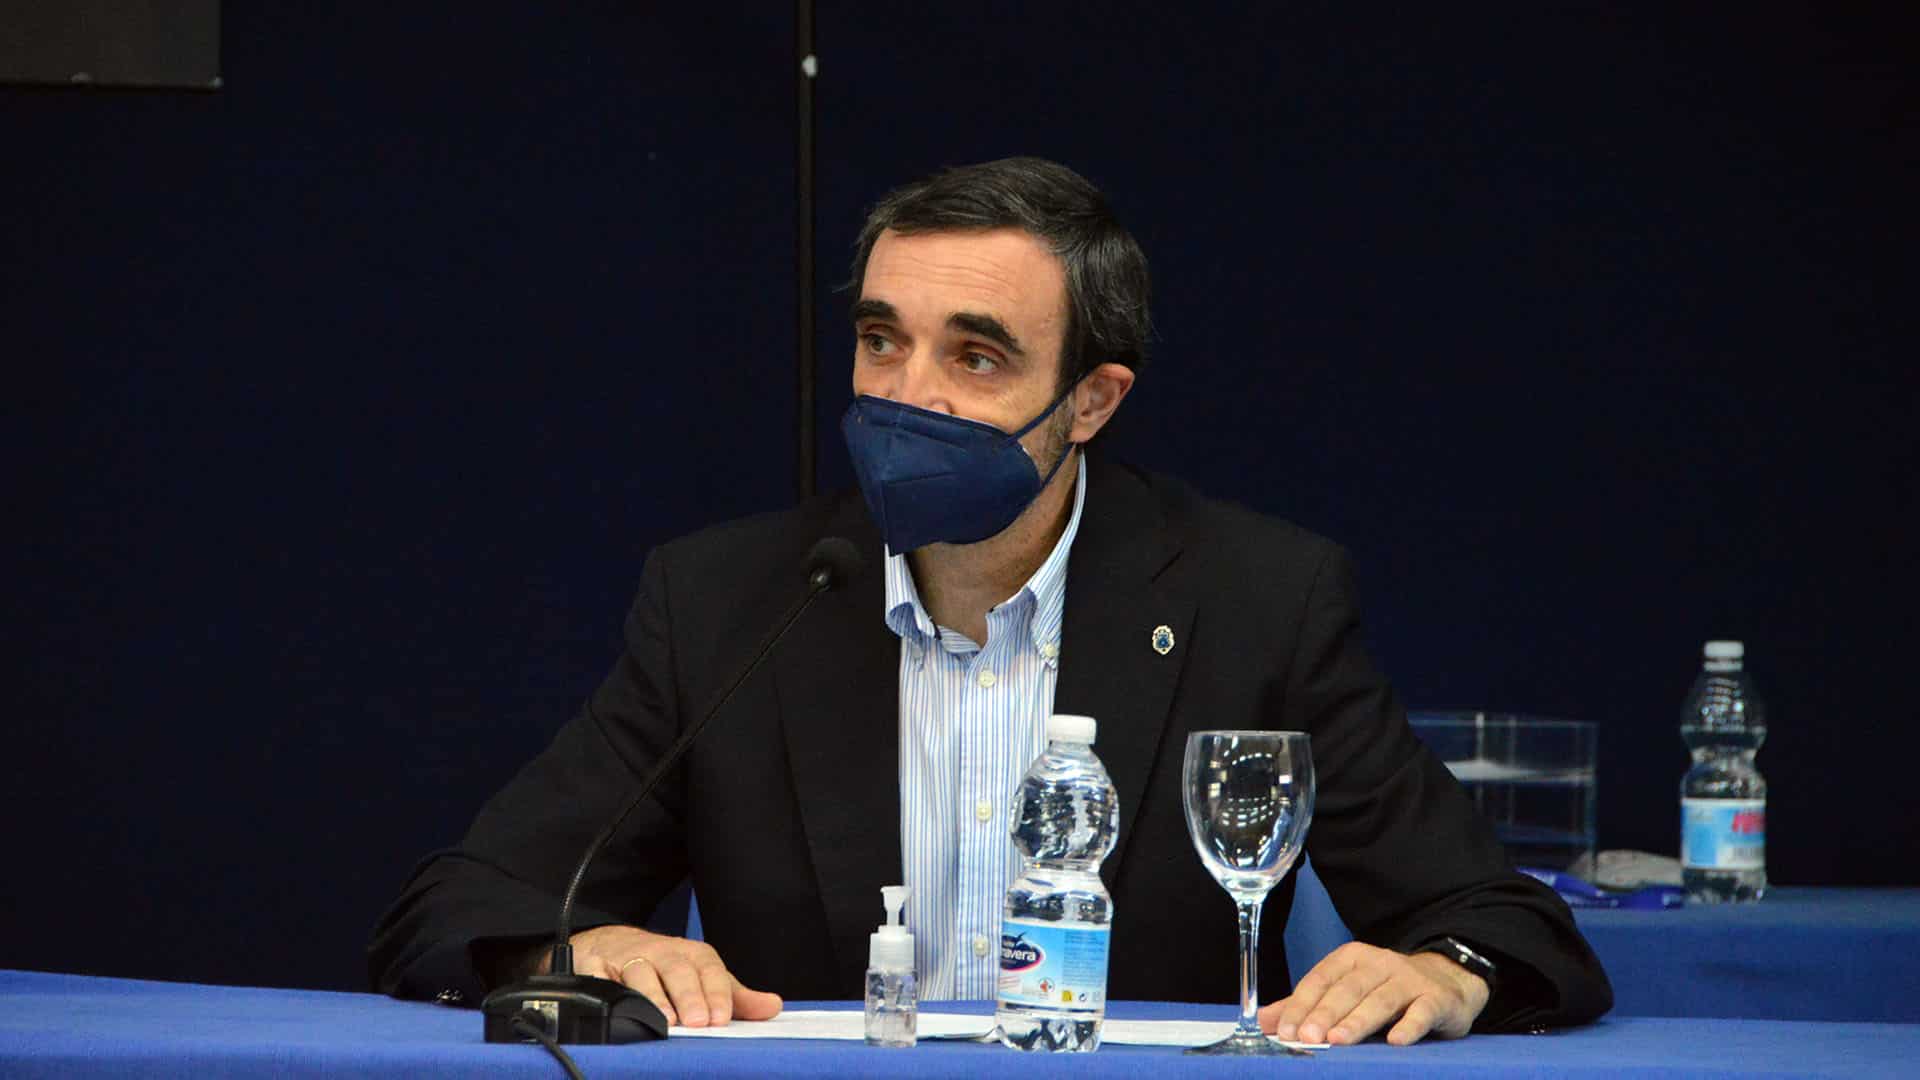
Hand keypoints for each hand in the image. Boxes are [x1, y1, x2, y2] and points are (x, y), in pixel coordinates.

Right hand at [542, 925, 783, 1027]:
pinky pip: (598, 977)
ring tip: (663, 1021)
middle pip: (675, 969)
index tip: (721, 1018)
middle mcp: (659, 952)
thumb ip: (735, 997)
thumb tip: (773, 1006)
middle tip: (696, 1022)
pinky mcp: (594, 965)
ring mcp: (625, 958)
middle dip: (687, 995)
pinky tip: (614, 1007)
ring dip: (652, 997)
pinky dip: (605, 989)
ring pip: (639, 973)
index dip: (716, 993)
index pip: (708, 968)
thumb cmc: (664, 968)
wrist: (611, 945)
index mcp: (689, 954)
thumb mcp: (702, 979)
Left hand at [1259, 941, 1488, 1045]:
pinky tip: (1396, 1041)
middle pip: (1347, 989)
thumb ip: (1307, 1005)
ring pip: (1380, 1000)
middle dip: (1324, 1014)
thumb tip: (1266, 1022)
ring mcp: (1409, 980)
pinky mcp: (1436, 999)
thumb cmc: (1387, 990)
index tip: (1285, 1031)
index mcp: (1352, 958)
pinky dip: (1409, 1026)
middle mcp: (1379, 963)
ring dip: (1358, 1021)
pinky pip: (1421, 1012)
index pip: (1320, 979)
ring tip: (1338, 1041)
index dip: (1301, 1004)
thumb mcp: (1346, 990)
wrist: (1448, 983)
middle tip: (1307, 1037)